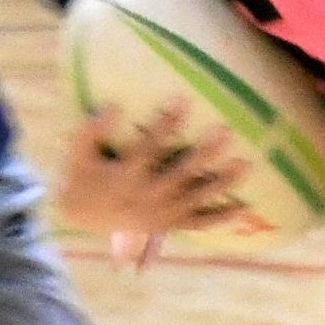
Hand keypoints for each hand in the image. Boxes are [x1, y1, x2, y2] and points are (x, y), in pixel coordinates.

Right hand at [52, 105, 252, 263]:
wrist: (81, 216)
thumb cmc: (83, 175)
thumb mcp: (78, 152)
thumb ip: (92, 129)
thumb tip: (114, 105)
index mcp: (125, 176)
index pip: (148, 147)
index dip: (166, 124)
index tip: (184, 100)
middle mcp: (146, 196)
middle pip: (180, 174)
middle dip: (204, 153)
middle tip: (226, 130)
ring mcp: (160, 213)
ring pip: (195, 198)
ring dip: (221, 183)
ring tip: (246, 164)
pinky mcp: (168, 225)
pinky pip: (197, 223)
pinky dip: (220, 219)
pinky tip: (244, 209)